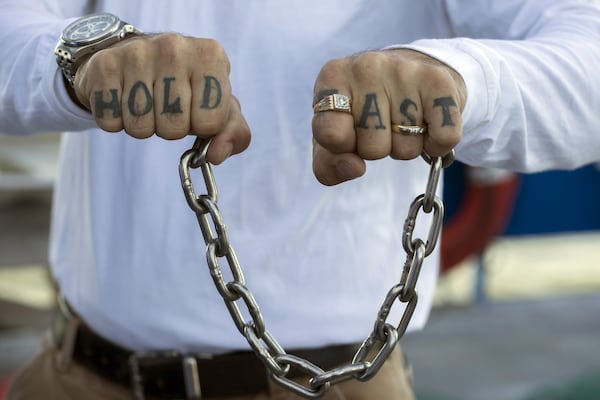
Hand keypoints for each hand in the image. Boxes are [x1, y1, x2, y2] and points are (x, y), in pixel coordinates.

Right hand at [73, 33, 250, 164]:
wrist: (135, 58)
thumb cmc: (187, 88)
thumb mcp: (220, 107)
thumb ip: (234, 133)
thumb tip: (217, 155)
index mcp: (211, 55)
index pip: (211, 122)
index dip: (201, 126)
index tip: (195, 109)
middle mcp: (175, 47)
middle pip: (174, 128)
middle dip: (171, 128)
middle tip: (167, 106)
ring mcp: (137, 53)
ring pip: (141, 127)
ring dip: (143, 126)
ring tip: (146, 102)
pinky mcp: (105, 65)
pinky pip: (112, 122)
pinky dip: (117, 121)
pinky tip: (122, 98)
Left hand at [311, 49, 465, 184]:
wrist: (415, 70)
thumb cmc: (366, 110)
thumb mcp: (336, 134)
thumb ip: (328, 164)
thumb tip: (354, 168)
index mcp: (333, 77)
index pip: (328, 133)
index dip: (342, 147)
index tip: (349, 135)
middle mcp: (367, 67)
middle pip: (372, 149)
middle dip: (378, 149)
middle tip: (383, 126)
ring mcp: (404, 71)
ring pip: (406, 148)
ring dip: (407, 146)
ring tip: (404, 120)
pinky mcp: (439, 81)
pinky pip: (442, 138)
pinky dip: (437, 144)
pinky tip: (429, 124)